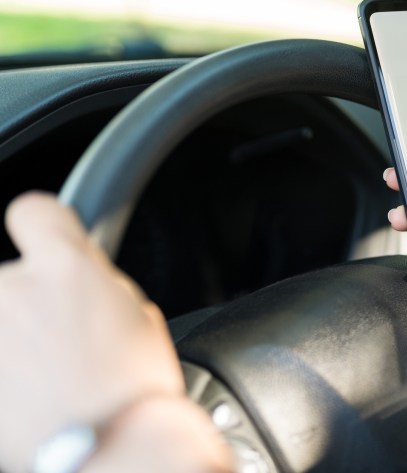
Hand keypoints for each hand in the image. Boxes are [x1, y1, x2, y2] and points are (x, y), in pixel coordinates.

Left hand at [0, 192, 230, 472]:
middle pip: (7, 274)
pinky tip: (24, 393)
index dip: (46, 230)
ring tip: (38, 378)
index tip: (47, 245)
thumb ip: (98, 282)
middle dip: (25, 300)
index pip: (34, 211)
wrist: (105, 455)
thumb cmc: (130, 395)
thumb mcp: (140, 316)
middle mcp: (8, 289)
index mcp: (66, 267)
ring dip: (10, 335)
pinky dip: (6, 372)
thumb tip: (80, 275)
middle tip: (56, 339)